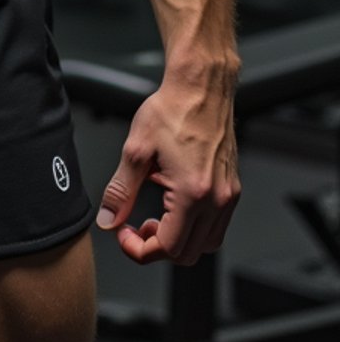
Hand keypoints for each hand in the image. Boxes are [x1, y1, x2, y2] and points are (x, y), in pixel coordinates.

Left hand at [96, 76, 240, 265]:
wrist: (201, 87)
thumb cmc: (172, 110)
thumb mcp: (136, 150)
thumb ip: (120, 191)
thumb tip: (108, 219)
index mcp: (193, 193)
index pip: (169, 248)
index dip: (140, 249)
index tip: (123, 235)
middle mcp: (217, 200)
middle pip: (188, 254)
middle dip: (157, 247)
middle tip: (136, 227)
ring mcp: (228, 195)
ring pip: (205, 244)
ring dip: (178, 240)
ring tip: (156, 216)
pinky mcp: (232, 188)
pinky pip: (216, 225)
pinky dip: (194, 226)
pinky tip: (174, 201)